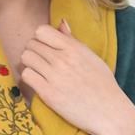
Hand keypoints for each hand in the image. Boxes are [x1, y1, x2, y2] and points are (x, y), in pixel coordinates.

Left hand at [19, 17, 134, 134]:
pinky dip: (29, 79)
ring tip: (39, 72)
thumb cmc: (102, 85)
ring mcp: (54, 76)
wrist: (109, 112)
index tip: (46, 48)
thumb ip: (73, 40)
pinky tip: (38, 84)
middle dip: (34, 52)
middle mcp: (63, 59)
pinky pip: (26, 76)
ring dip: (30, 64)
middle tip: (41, 63)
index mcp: (74, 48)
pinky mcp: (48, 93)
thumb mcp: (91, 57)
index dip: (40, 39)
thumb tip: (61, 23)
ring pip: (26, 58)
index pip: (42, 31)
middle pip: (31, 44)